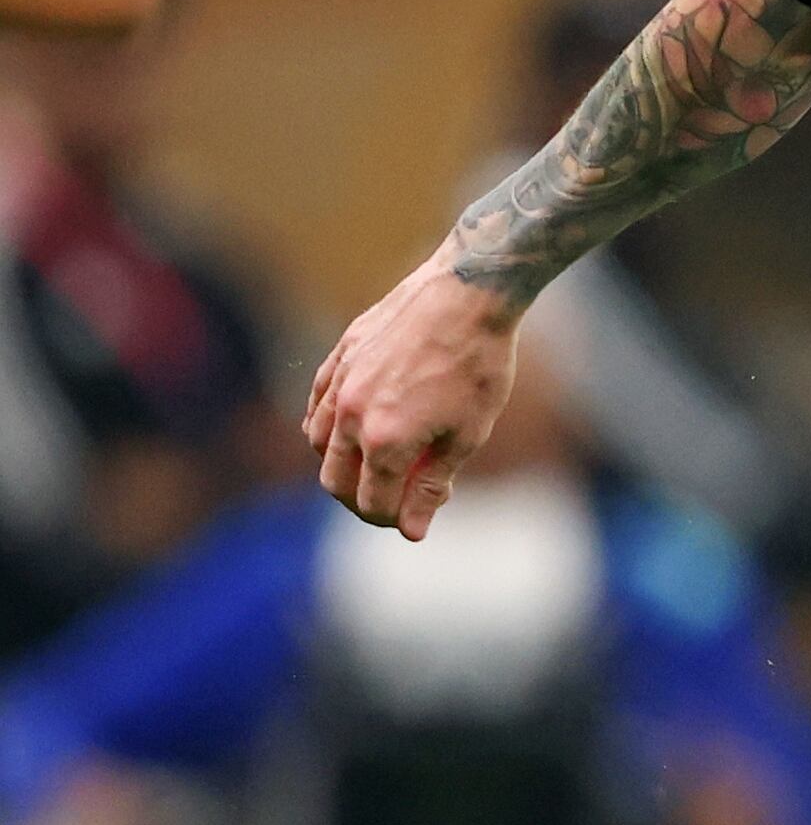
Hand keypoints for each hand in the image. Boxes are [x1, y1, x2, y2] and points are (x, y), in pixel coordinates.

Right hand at [302, 262, 517, 534]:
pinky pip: (316, 403)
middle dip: (361, 500)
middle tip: (394, 501)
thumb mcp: (468, 434)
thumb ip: (432, 484)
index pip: (372, 502)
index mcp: (385, 440)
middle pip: (335, 480)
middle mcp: (350, 414)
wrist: (467, 294)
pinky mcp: (339, 356)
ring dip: (341, 464)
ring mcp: (339, 382)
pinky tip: (353, 428)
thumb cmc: (479, 365)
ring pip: (317, 443)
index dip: (394, 520)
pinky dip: (328, 425)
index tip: (414, 520)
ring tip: (378, 464)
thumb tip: (411, 530)